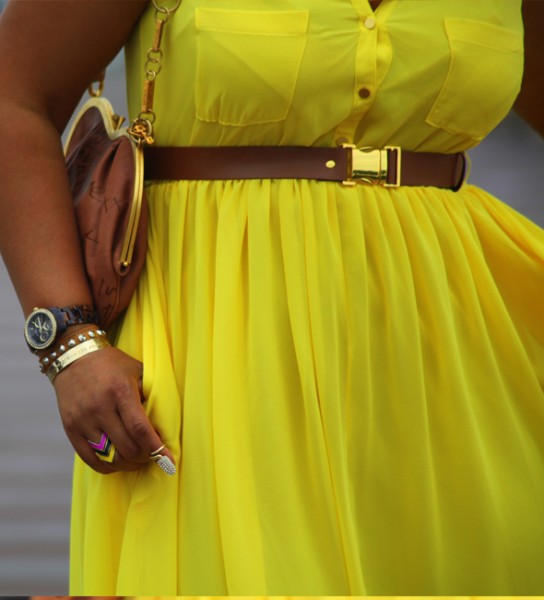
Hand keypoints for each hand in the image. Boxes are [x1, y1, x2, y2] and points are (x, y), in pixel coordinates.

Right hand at [52, 345, 175, 474]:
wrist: (74, 357)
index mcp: (120, 391)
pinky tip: (117, 463)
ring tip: (137, 461)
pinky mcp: (70, 428)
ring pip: (109, 457)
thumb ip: (150, 392)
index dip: (155, 448)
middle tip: (152, 455)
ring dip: (127, 464)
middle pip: (126, 447)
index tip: (168, 460)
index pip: (139, 428)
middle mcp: (100, 408)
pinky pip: (90, 458)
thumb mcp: (136, 370)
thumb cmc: (111, 364)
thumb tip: (164, 421)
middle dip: (144, 457)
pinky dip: (106, 466)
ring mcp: (83, 420)